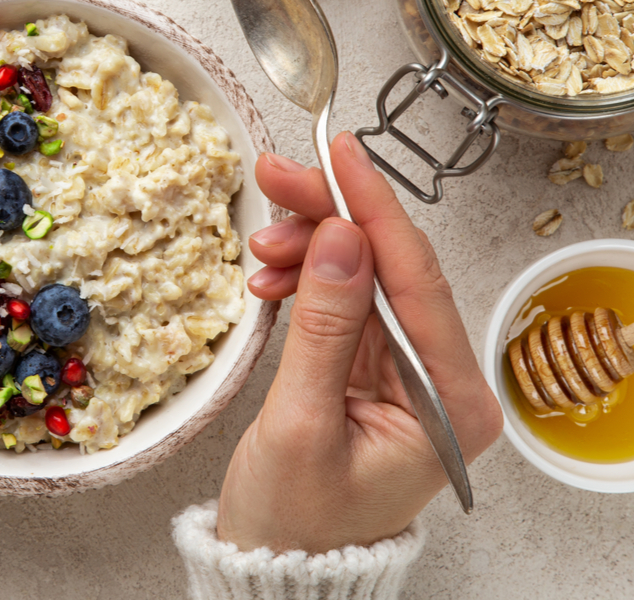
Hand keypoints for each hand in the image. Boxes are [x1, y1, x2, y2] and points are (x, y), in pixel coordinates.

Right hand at [217, 132, 501, 552]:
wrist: (277, 564)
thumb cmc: (294, 520)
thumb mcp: (301, 423)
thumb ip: (325, 328)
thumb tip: (341, 238)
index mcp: (452, 402)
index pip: (418, 279)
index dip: (375, 208)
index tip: (340, 154)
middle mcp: (442, 379)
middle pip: (393, 266)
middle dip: (333, 216)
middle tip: (276, 176)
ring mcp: (408, 370)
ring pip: (364, 274)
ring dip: (310, 247)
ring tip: (261, 245)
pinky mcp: (374, 366)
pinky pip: (344, 299)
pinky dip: (305, 278)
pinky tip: (271, 275)